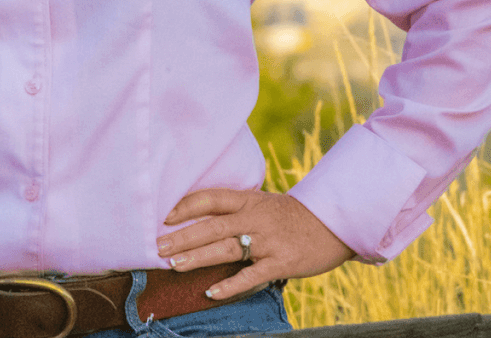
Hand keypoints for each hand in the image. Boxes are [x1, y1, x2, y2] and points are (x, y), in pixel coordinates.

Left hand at [156, 188, 353, 300]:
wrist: (332, 223)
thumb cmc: (291, 215)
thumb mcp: (263, 203)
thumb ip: (237, 209)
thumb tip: (202, 218)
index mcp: (248, 200)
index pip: (211, 198)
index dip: (186, 206)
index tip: (164, 216)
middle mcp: (255, 217)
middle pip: (212, 225)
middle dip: (183, 236)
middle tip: (158, 247)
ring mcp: (267, 240)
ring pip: (226, 248)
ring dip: (198, 257)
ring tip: (174, 265)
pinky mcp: (280, 262)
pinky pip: (251, 275)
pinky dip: (230, 285)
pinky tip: (210, 292)